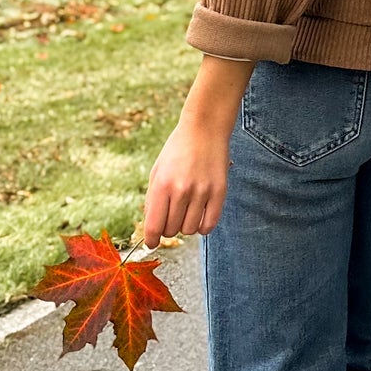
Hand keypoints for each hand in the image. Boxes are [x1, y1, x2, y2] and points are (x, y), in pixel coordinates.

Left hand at [142, 55, 254, 246]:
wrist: (204, 128)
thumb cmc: (177, 150)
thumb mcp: (157, 171)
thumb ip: (152, 200)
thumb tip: (152, 227)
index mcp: (161, 185)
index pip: (154, 226)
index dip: (150, 239)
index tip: (151, 242)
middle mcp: (181, 190)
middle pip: (171, 230)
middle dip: (168, 228)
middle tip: (171, 215)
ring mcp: (202, 192)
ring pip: (189, 230)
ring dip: (185, 226)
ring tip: (186, 211)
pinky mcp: (219, 192)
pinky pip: (209, 225)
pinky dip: (203, 227)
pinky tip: (200, 216)